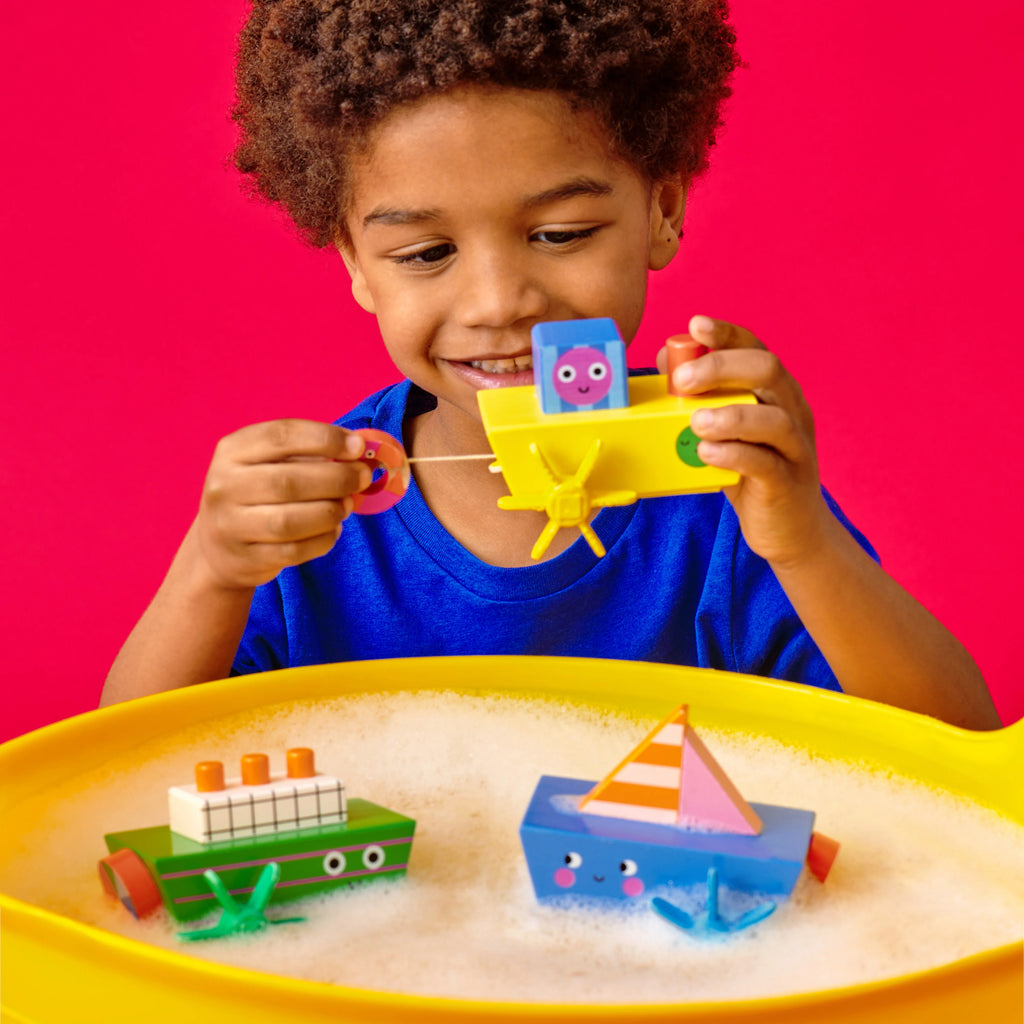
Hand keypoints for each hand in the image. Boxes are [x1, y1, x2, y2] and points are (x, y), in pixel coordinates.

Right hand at [195, 420, 371, 589]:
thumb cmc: (258, 493)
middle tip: (362, 477)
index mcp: (232, 450)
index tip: (357, 446)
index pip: (281, 436)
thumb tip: (360, 449)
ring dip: (330, 511)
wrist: (220, 546)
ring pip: (290, 521)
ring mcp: (230, 525)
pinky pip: (294, 551)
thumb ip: (310, 453)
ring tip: (347, 505)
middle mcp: (225, 486)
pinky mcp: (246, 558)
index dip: (325, 439)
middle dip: (337, 479)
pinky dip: (323, 539)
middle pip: (288, 481)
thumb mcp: (270, 462)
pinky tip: (333, 529)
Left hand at [657, 315, 830, 567]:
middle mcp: (792, 411)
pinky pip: (764, 463)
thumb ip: (702, 398)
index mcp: (776, 392)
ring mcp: (794, 447)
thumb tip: (668, 360)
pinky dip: (733, 454)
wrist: (792, 531)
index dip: (727, 334)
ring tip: (696, 422)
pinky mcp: (787, 483)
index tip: (695, 325)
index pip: (756, 348)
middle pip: (767, 370)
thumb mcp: (726, 432)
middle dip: (722, 367)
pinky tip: (706, 454)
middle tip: (683, 381)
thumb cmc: (752, 474)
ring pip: (773, 418)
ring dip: (730, 415)